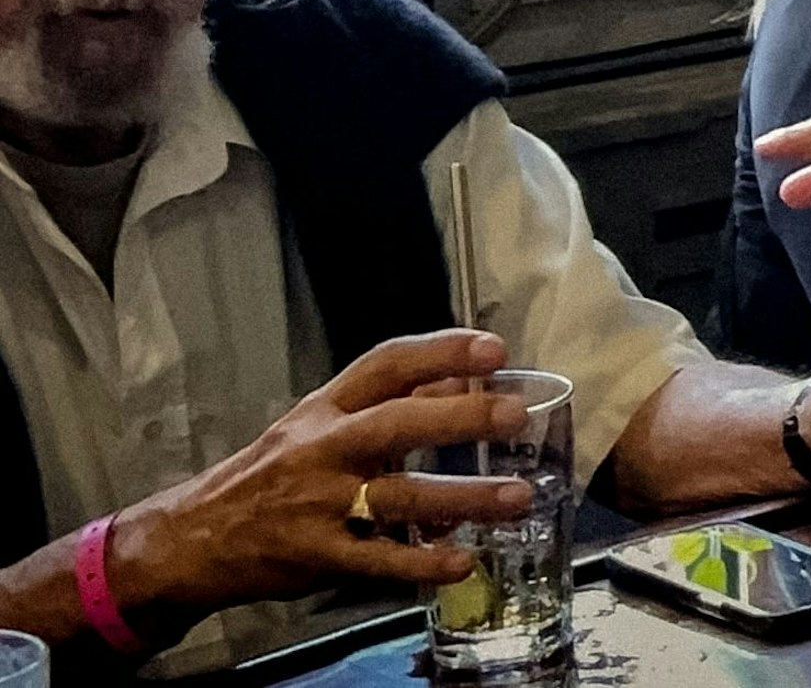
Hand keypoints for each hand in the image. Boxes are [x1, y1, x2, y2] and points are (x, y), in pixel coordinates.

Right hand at [111, 330, 536, 615]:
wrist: (191, 539)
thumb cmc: (270, 475)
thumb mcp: (322, 425)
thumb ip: (392, 402)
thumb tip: (465, 376)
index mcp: (326, 409)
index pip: (386, 364)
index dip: (441, 352)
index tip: (494, 350)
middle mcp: (322, 448)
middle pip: (395, 423)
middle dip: (460, 417)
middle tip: (516, 415)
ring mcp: (317, 503)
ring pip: (398, 495)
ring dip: (463, 497)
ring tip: (518, 498)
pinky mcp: (314, 555)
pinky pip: (375, 559)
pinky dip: (420, 562)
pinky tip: (461, 561)